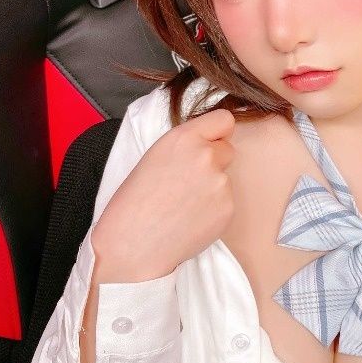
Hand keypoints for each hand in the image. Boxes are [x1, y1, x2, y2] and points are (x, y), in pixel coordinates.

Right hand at [91, 109, 234, 282]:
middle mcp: (206, 156)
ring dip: (212, 188)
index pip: (224, 120)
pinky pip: (226, 202)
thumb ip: (187, 145)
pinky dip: (214, 209)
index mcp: (184, 138)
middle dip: (214, 161)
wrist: (133, 243)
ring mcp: (221, 183)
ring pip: (225, 178)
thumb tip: (209, 143)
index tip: (209, 143)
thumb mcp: (155, 156)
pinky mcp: (228, 208)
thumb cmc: (135, 202)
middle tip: (188, 181)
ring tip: (183, 204)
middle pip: (227, 150)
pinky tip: (191, 218)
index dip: (216, 133)